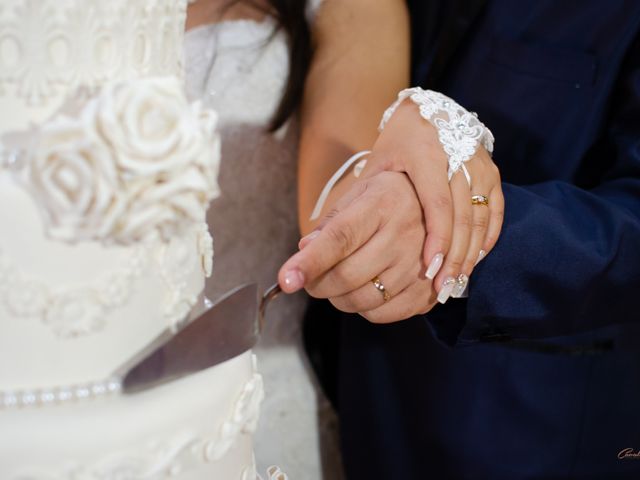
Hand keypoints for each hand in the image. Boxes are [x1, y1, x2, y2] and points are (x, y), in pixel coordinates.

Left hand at [279, 171, 437, 322]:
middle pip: (347, 275)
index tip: (286, 279)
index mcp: (383, 203)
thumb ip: (331, 223)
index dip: (310, 262)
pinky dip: (363, 310)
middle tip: (311, 279)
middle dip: (317, 284)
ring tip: (339, 282)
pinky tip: (363, 290)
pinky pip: (382, 314)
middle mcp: (404, 233)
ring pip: (362, 300)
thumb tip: (304, 249)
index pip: (340, 238)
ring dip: (338, 298)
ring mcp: (420, 264)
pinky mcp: (427, 290)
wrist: (441, 210)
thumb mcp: (360, 195)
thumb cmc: (390, 200)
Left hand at [364, 100, 503, 301]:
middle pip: (461, 216)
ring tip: (452, 284)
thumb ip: (347, 207)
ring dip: (467, 255)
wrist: (430, 113)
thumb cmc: (396, 146)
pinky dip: (484, 241)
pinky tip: (470, 263)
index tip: (429, 272)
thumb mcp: (371, 168)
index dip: (436, 239)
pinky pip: (494, 214)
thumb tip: (310, 244)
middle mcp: (455, 157)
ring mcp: (478, 165)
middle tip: (440, 289)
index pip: (436, 203)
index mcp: (423, 154)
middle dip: (451, 257)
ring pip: (479, 219)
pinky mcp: (492, 174)